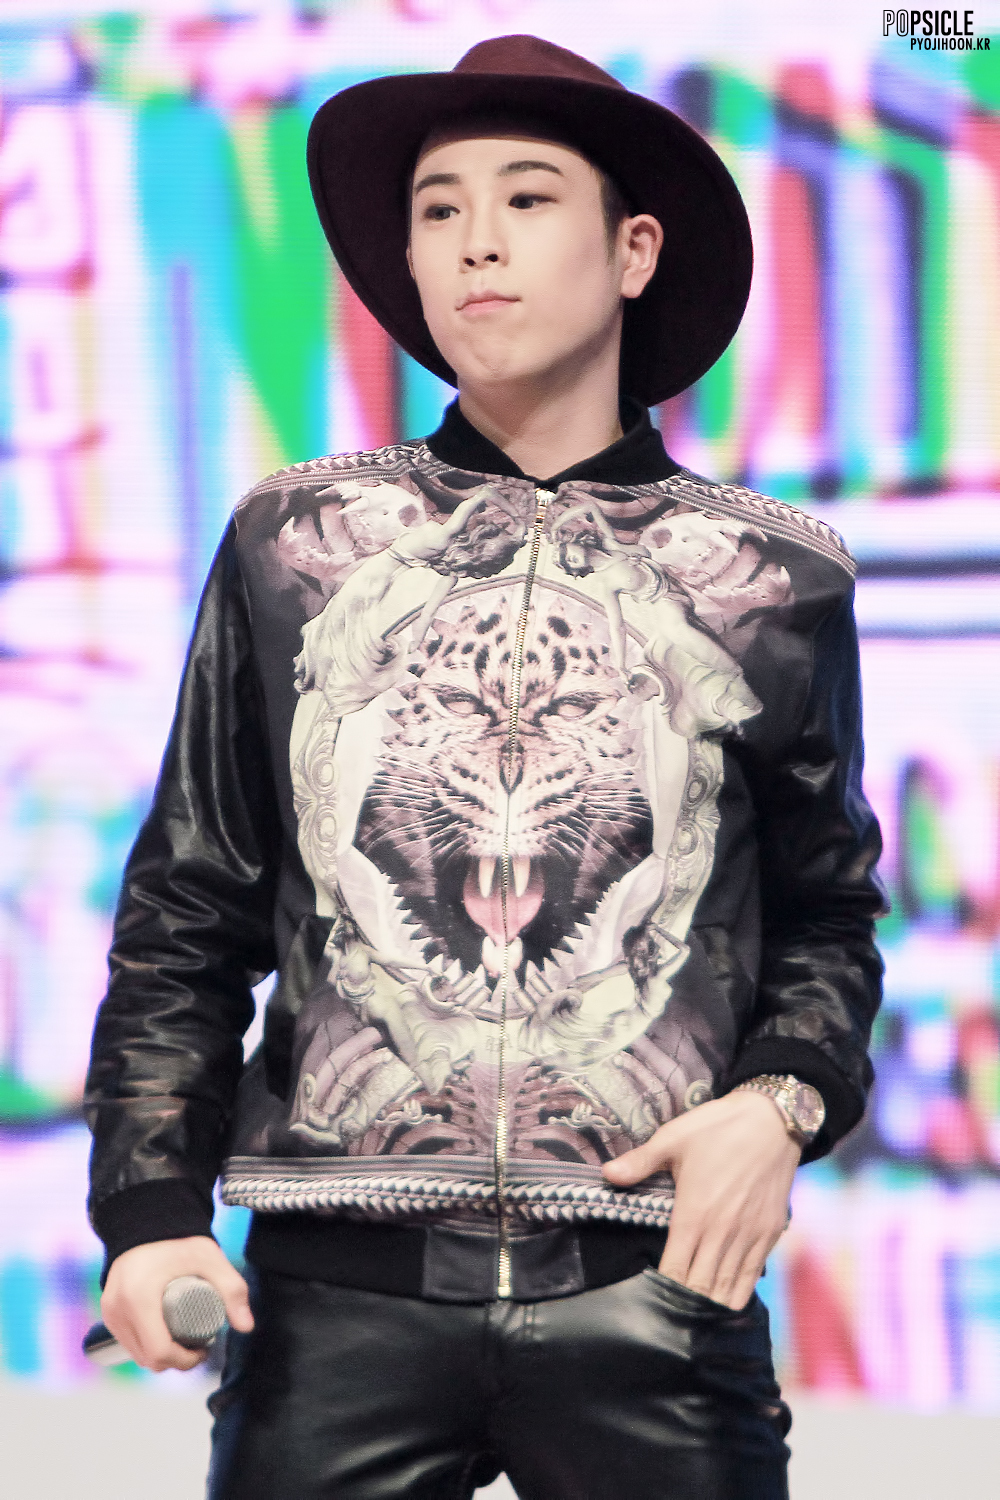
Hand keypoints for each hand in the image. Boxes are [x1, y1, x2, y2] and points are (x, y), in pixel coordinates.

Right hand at [100, 1236, 253, 1371]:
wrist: (148, 1220)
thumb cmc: (179, 1239)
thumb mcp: (210, 1260)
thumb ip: (232, 1289)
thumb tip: (246, 1326)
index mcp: (139, 1299)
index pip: (159, 1351)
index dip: (184, 1361)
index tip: (203, 1350)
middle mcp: (118, 1309)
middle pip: (146, 1357)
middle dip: (175, 1360)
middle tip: (198, 1346)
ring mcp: (110, 1311)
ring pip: (135, 1353)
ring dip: (159, 1356)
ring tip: (184, 1342)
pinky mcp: (108, 1310)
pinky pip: (126, 1340)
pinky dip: (145, 1346)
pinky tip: (163, 1339)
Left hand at [602, 1091, 800, 1309]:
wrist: (773, 1120)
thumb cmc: (718, 1128)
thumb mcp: (673, 1138)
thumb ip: (640, 1162)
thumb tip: (606, 1174)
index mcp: (694, 1213)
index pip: (675, 1270)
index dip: (662, 1292)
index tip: (648, 1305)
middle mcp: (723, 1232)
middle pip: (702, 1287)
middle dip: (684, 1306)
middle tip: (667, 1323)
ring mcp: (750, 1236)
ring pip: (729, 1288)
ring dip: (712, 1306)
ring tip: (694, 1325)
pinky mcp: (770, 1233)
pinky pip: (753, 1275)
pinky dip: (739, 1293)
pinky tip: (727, 1304)